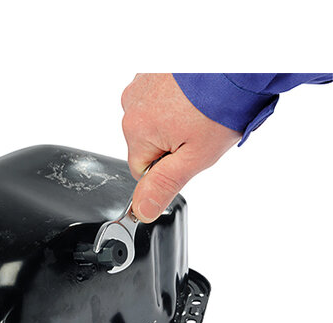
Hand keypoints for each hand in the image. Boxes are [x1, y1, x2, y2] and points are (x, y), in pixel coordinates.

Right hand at [122, 73, 241, 222]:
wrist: (237, 63)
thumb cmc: (219, 107)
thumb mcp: (194, 157)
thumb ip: (164, 185)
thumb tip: (142, 211)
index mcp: (136, 129)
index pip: (141, 169)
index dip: (167, 168)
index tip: (189, 153)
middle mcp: (131, 104)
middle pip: (146, 143)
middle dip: (170, 143)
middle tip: (198, 131)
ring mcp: (142, 83)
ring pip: (153, 121)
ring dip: (173, 121)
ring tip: (199, 112)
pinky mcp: (154, 70)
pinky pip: (158, 99)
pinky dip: (175, 101)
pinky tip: (194, 97)